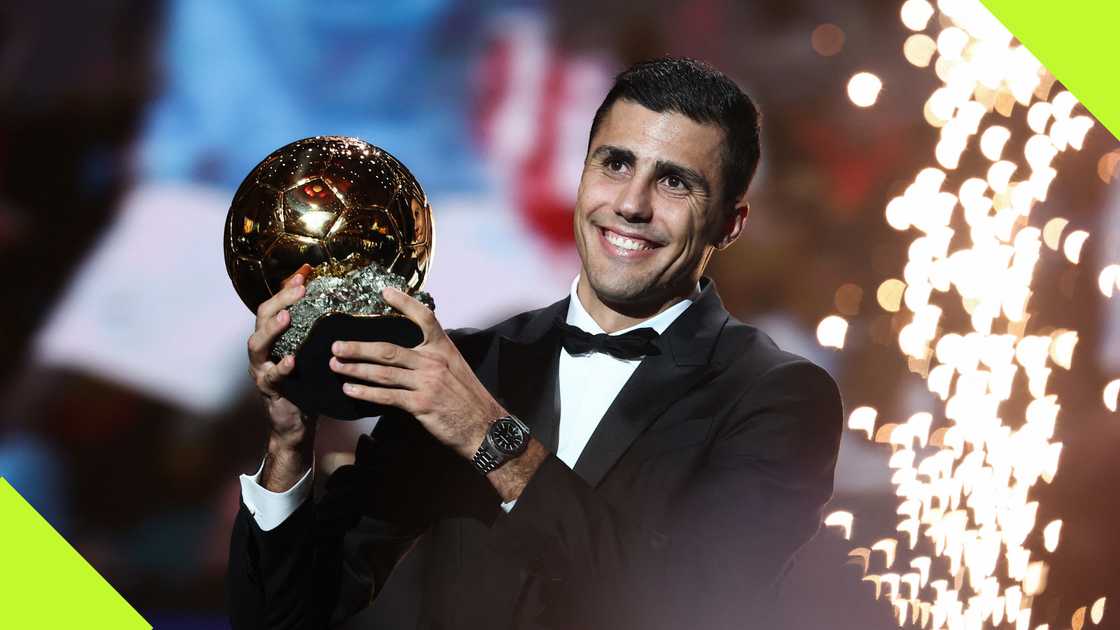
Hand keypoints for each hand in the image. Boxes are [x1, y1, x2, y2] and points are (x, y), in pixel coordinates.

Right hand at [247, 263, 316, 447]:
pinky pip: (271, 377)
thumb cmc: (305, 384)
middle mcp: (262, 351)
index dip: (286, 290)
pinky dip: (280, 367)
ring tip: (286, 318)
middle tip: (298, 290)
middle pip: (262, 319)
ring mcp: (261, 370)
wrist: (296, 422)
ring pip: (257, 345)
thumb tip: (338, 305)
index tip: (304, 275)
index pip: (274, 306)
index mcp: (272, 339)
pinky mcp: (269, 390)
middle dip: (280, 301)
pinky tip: (292, 360)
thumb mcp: (310, 354)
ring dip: (272, 330)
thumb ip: (315, 333)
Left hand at [329, 287, 504, 460]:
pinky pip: (387, 396)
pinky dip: (366, 393)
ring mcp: (427, 382)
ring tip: (337, 366)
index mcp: (443, 349)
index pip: (425, 318)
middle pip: (389, 349)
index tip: (385, 292)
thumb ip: (433, 360)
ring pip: (383, 372)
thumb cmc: (469, 399)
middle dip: (359, 348)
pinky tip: (351, 390)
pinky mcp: (421, 403)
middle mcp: (434, 362)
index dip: (405, 303)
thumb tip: (406, 357)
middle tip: (336, 346)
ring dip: (356, 369)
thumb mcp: (456, 369)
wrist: (486, 426)